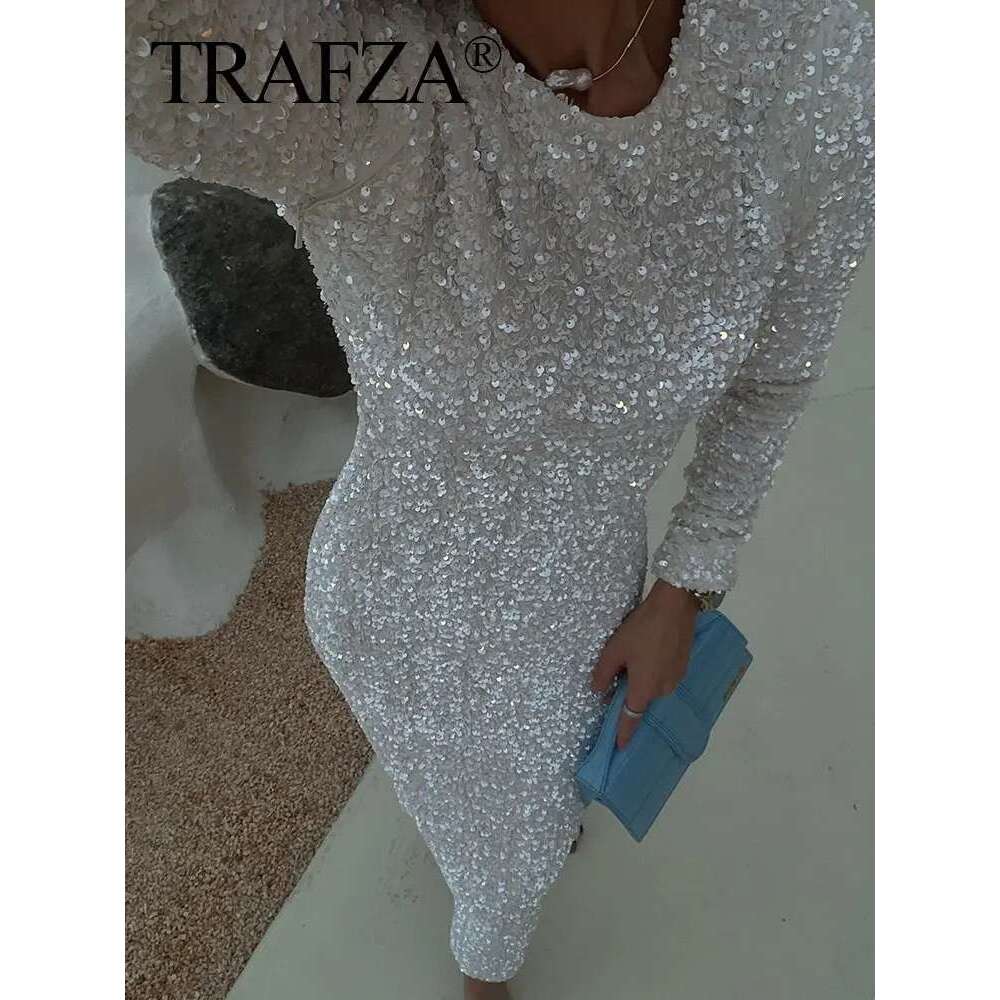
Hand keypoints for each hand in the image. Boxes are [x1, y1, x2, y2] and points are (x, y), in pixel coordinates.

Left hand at [590, 579, 699, 749]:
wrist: (675, 606)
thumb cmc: (641, 629)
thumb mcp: (614, 650)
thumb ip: (603, 674)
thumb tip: (597, 691)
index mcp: (644, 689)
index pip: (631, 718)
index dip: (624, 733)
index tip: (620, 747)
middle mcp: (663, 690)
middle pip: (641, 698)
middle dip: (630, 691)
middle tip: (621, 670)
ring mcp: (676, 678)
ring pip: (653, 686)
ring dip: (643, 679)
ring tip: (636, 653)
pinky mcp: (683, 666)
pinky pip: (663, 676)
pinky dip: (654, 670)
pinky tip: (650, 650)